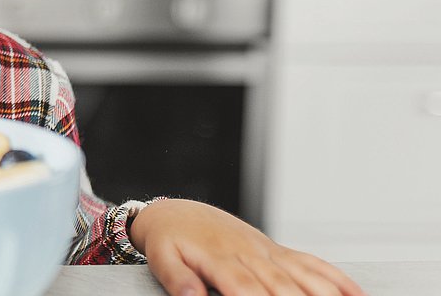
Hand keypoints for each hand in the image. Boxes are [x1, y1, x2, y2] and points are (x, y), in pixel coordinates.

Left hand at [130, 199, 365, 295]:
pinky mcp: (280, 251)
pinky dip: (338, 281)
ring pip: (305, 277)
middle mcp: (250, 254)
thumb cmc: (172, 238)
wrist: (179, 213)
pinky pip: (313, 264)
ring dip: (326, 295)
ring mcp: (269, 252)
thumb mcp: (163, 257)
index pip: (244, 289)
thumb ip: (177, 278)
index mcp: (220, 258)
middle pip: (282, 288)